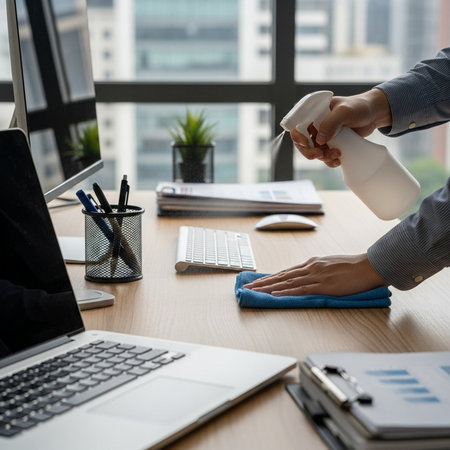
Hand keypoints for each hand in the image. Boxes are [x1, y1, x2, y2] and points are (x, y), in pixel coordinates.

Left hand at [243, 254, 388, 296]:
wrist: (368, 266)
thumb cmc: (352, 267)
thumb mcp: (330, 265)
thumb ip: (317, 271)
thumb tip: (307, 277)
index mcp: (312, 263)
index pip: (286, 272)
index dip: (270, 277)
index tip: (258, 281)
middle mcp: (310, 267)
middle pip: (281, 276)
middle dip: (263, 282)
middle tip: (248, 287)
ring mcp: (315, 276)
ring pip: (286, 282)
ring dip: (268, 287)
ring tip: (255, 291)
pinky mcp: (323, 285)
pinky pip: (300, 290)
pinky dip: (285, 292)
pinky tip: (275, 295)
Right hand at [291, 88, 391, 166]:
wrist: (374, 114)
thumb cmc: (359, 107)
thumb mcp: (344, 111)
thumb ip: (330, 123)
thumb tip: (319, 140)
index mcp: (313, 114)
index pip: (297, 127)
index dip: (298, 137)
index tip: (306, 143)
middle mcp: (315, 125)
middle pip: (303, 143)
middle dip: (310, 152)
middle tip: (320, 155)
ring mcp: (323, 136)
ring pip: (314, 152)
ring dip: (323, 157)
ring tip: (337, 155)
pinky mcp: (332, 144)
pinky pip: (325, 157)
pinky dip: (330, 161)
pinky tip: (338, 159)